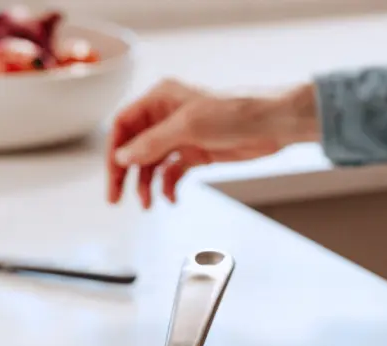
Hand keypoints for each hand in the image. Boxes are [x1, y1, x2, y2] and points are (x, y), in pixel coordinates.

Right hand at [106, 79, 319, 208]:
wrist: (273, 125)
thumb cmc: (235, 113)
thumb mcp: (187, 126)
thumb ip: (152, 143)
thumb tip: (123, 157)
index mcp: (160, 99)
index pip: (124, 125)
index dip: (116, 151)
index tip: (113, 176)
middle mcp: (167, 116)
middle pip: (135, 146)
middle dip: (125, 173)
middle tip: (117, 198)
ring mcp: (182, 136)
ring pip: (153, 163)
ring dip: (147, 184)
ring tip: (147, 204)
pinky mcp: (197, 153)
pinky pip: (173, 172)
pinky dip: (169, 186)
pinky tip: (170, 199)